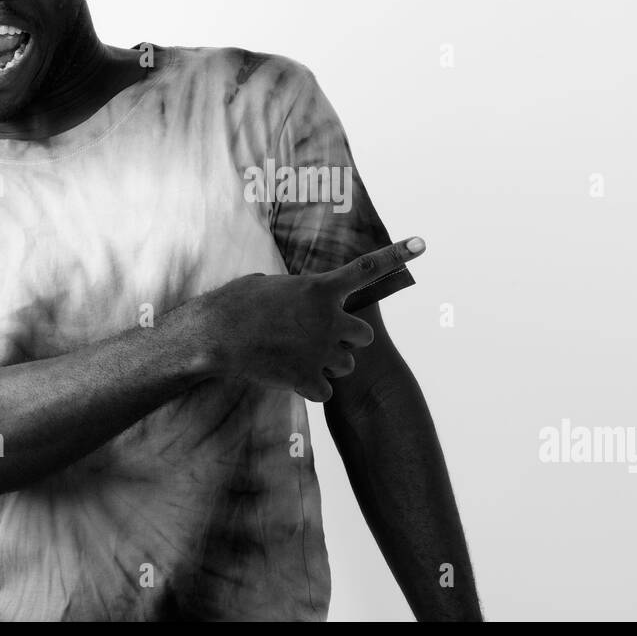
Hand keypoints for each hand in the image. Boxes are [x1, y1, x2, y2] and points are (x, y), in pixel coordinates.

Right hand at [194, 237, 425, 401]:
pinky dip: (312, 388)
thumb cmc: (236, 303)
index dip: (397, 255)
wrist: (215, 336)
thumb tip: (303, 299)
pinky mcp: (309, 378)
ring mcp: (321, 351)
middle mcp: (329, 319)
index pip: (367, 269)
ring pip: (346, 366)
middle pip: (364, 336)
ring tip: (296, 358)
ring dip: (329, 365)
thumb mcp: (272, 285)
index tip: (421, 244)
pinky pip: (326, 390)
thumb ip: (300, 292)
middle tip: (320, 339)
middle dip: (347, 339)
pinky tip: (290, 377)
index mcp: (321, 289)